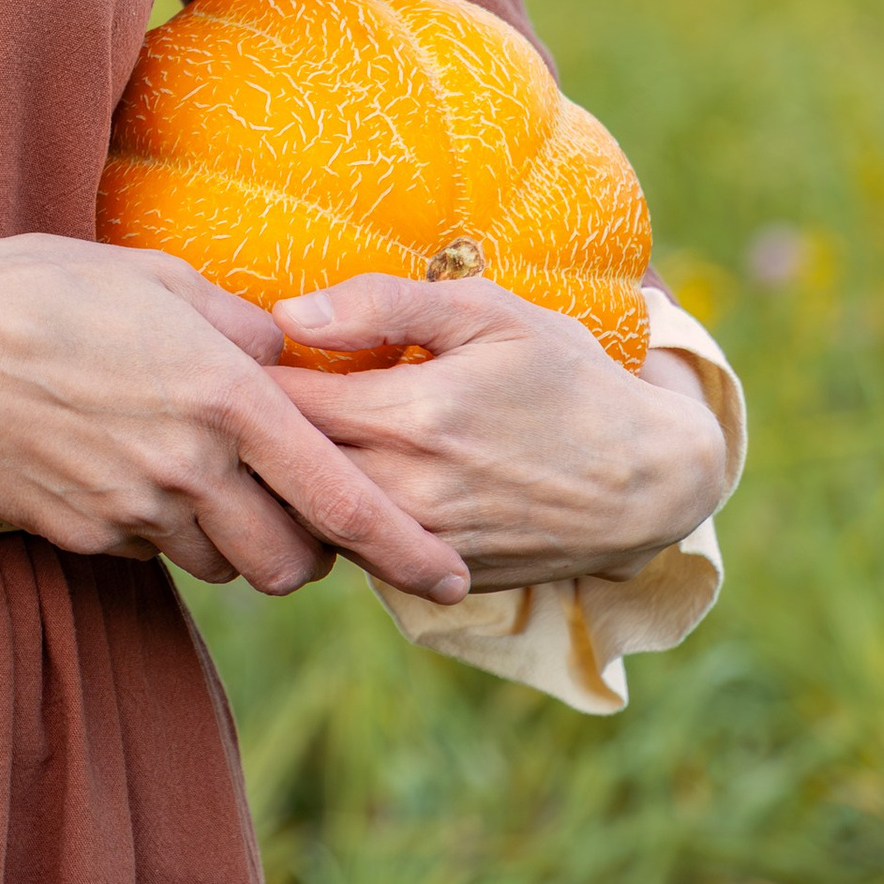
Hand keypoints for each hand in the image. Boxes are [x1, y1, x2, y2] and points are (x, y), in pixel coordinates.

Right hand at [0, 233, 470, 602]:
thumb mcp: (159, 277)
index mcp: (227, 398)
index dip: (405, 547)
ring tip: (207, 482)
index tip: (448, 575)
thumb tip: (291, 353)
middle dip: (310, 555)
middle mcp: (190, 466)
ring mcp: (132, 508)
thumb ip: (241, 326)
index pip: (342, 499)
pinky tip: (128, 470)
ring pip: (221, 563)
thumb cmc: (46, 289)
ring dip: (234, 541)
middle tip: (302, 519)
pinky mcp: (83, 533)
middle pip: (289, 563)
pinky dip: (160, 528)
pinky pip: (148, 551)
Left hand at [270, 275, 732, 586]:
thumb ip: (384, 304)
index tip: (234, 353)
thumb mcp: (491, 312)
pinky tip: (340, 480)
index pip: (275, 405)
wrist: (649, 480)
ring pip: (308, 519)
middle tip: (237, 398)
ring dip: (288, 482)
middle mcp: (406, 491)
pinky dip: (333, 518)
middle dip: (251, 435)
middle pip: (278, 471)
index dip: (241, 376)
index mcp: (411, 416)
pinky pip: (352, 552)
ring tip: (283, 439)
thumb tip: (285, 314)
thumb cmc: (566, 377)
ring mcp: (419, 544)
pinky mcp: (434, 578)